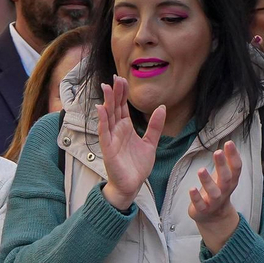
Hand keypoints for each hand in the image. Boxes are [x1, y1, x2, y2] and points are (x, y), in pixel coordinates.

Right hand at [96, 76, 164, 210]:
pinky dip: (102, 120)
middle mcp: (117, 131)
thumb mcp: (150, 143)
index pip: (122, 107)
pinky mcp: (108, 149)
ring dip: (106, 102)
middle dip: (114, 93)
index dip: (122, 93)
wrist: (132, 185)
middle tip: (115, 78)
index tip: (122, 79)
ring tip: (106, 87)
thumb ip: (155, 126)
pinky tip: (101, 108)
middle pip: (114, 108)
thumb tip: (162, 107)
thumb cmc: (137, 166)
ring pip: (108, 117)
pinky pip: (104, 132)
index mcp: (126, 128)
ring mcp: (111, 139)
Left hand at [188, 141, 243, 253]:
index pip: (236, 168)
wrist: (213, 217)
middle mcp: (224, 191)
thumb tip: (230, 143)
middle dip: (222, 165)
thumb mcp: (224, 176)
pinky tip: (191, 189)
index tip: (229, 143)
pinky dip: (196, 198)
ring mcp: (214, 202)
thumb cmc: (218, 190)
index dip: (234, 156)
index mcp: (231, 181)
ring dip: (207, 181)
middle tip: (217, 152)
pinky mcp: (203, 210)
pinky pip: (200, 205)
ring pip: (214, 192)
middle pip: (226, 178)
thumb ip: (227, 162)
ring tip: (201, 170)